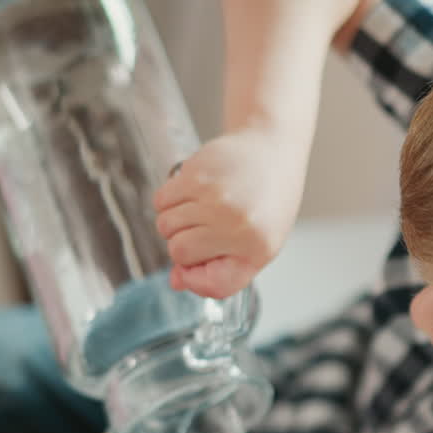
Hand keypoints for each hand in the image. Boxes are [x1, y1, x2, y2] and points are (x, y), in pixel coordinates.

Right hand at [153, 128, 305, 298]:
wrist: (272, 147)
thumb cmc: (268, 199)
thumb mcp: (259, 243)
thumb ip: (221, 270)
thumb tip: (176, 281)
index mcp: (257, 248)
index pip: (213, 285)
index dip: (197, 279)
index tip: (198, 266)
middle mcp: (236, 224)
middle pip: (179, 253)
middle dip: (185, 245)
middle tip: (206, 228)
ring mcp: (214, 198)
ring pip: (165, 227)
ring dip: (175, 221)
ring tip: (201, 208)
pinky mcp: (195, 175)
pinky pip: (160, 202)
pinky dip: (169, 201)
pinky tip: (193, 193)